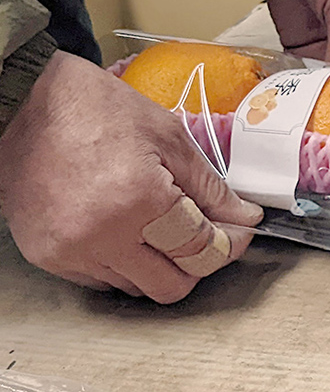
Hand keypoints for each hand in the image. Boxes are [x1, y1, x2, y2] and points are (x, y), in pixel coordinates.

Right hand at [0, 52, 262, 302]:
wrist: (20, 103)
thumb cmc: (96, 109)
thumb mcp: (169, 137)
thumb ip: (211, 187)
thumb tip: (245, 218)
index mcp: (139, 200)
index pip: (202, 250)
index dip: (231, 244)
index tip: (240, 232)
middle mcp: (103, 235)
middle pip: (172, 286)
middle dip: (199, 264)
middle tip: (208, 236)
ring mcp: (70, 251)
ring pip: (137, 287)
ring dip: (160, 265)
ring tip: (163, 227)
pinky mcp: (47, 256)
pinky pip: (101, 280)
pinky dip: (124, 264)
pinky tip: (129, 231)